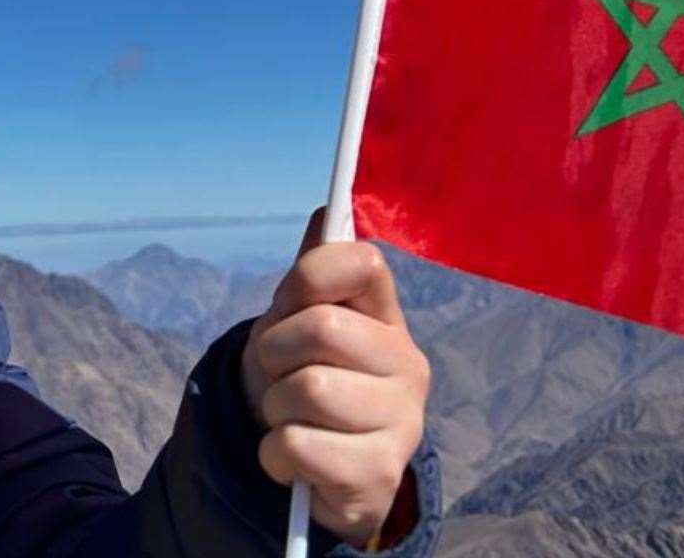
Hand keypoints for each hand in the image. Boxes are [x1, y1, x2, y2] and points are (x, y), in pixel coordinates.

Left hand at [240, 209, 429, 547]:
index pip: (362, 262)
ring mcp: (403, 423)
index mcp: (387, 319)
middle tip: (281, 375)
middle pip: (320, 327)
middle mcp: (409, 366)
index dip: (310, 275)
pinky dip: (274, 455)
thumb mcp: (300, 323)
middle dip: (275, 353)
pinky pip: (295, 446)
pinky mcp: (380, 474)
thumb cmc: (306, 380)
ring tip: (292, 419)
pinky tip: (294, 460)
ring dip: (274, 408)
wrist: (317, 471)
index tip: (291, 302)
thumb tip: (328, 208)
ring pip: (307, 390)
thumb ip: (313, 273)